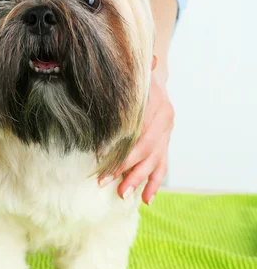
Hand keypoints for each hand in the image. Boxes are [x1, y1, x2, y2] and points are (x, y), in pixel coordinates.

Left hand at [99, 63, 173, 204]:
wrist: (154, 80)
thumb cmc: (136, 79)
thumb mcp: (132, 76)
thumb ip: (129, 76)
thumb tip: (130, 69)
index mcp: (157, 102)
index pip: (138, 126)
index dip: (120, 141)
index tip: (100, 154)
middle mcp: (165, 119)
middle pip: (145, 147)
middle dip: (124, 166)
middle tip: (105, 180)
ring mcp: (167, 134)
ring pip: (154, 160)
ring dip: (137, 179)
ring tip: (122, 194)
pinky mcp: (166, 144)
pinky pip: (162, 166)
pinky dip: (154, 183)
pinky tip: (147, 199)